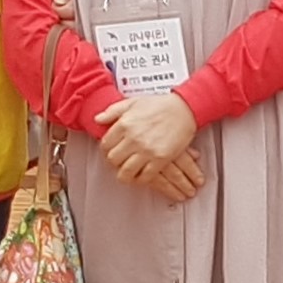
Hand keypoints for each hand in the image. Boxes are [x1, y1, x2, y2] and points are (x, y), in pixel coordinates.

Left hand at [91, 93, 206, 202]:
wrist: (184, 108)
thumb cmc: (160, 105)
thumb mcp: (133, 102)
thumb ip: (113, 111)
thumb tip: (98, 119)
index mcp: (124, 124)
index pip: (106, 145)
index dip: (106, 151)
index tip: (110, 152)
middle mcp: (133, 138)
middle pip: (113, 160)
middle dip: (115, 163)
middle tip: (119, 163)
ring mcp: (147, 150)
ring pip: (126, 172)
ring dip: (126, 174)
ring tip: (128, 173)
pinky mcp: (160, 159)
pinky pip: (145, 176)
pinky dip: (141, 179)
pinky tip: (141, 176)